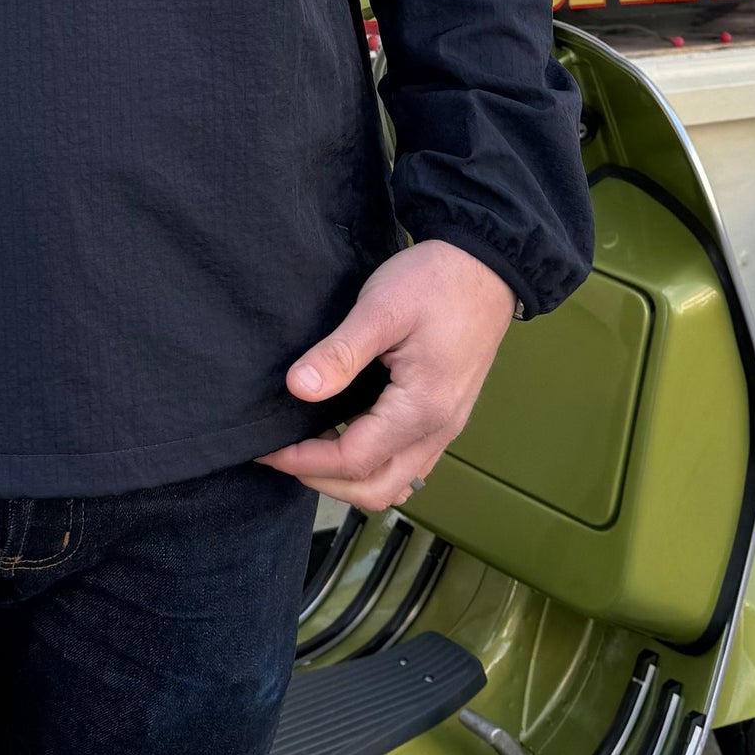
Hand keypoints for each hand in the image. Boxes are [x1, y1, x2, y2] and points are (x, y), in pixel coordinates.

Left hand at [258, 242, 516, 511]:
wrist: (486, 264)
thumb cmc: (436, 281)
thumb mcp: (381, 308)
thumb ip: (340, 352)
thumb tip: (297, 389)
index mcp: (421, 409)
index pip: (354, 461)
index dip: (305, 462)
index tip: (268, 449)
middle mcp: (438, 429)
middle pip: (376, 489)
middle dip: (324, 482)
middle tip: (283, 455)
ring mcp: (446, 425)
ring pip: (395, 481)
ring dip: (349, 477)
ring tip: (310, 445)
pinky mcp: (445, 413)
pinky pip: (408, 460)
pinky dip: (372, 461)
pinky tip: (345, 430)